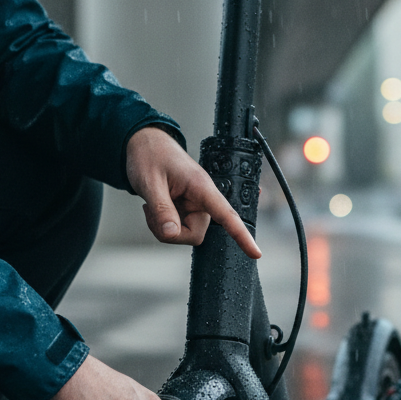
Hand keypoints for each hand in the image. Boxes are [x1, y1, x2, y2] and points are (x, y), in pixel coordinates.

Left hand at [125, 126, 260, 258]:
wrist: (144, 145)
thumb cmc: (149, 156)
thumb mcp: (150, 183)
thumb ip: (162, 210)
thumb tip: (171, 234)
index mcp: (201, 187)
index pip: (227, 215)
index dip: (242, 235)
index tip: (256, 254)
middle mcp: (202, 199)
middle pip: (195, 234)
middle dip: (171, 232)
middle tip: (151, 212)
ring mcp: (194, 206)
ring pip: (184, 234)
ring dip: (164, 228)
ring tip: (151, 206)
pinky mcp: (186, 210)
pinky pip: (177, 230)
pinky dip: (162, 225)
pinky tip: (154, 208)